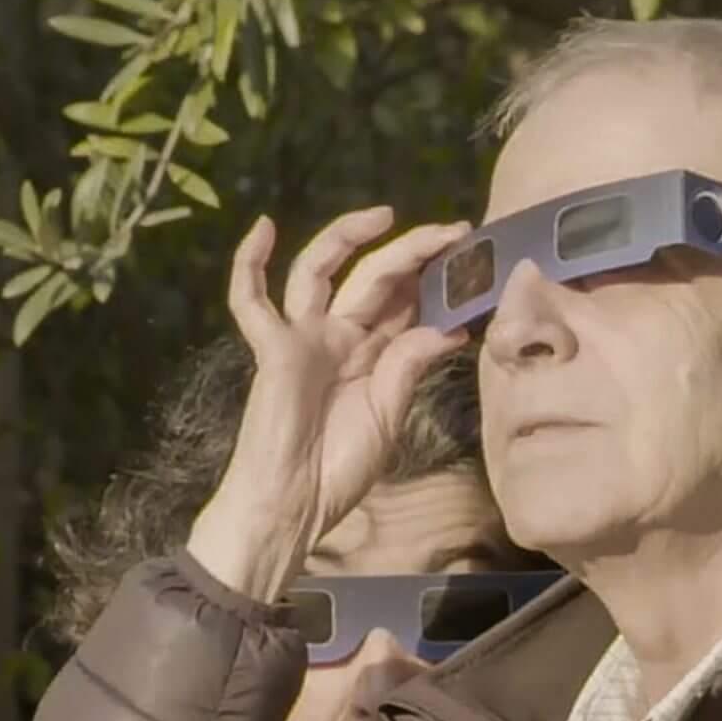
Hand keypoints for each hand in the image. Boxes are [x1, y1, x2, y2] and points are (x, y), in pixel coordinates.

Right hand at [187, 207, 474, 600]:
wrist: (293, 505)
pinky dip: (249, 264)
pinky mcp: (273, 348)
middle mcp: (337, 337)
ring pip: (320, 270)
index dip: (434, 281)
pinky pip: (251, 301)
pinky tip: (262, 227)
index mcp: (370, 355)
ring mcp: (303, 338)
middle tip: (452, 230)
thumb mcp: (389, 415)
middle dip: (412, 253)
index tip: (473, 259)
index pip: (403, 303)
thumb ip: (411, 366)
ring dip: (348, 237)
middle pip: (373, 279)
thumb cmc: (338, 469)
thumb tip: (451, 328)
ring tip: (385, 215)